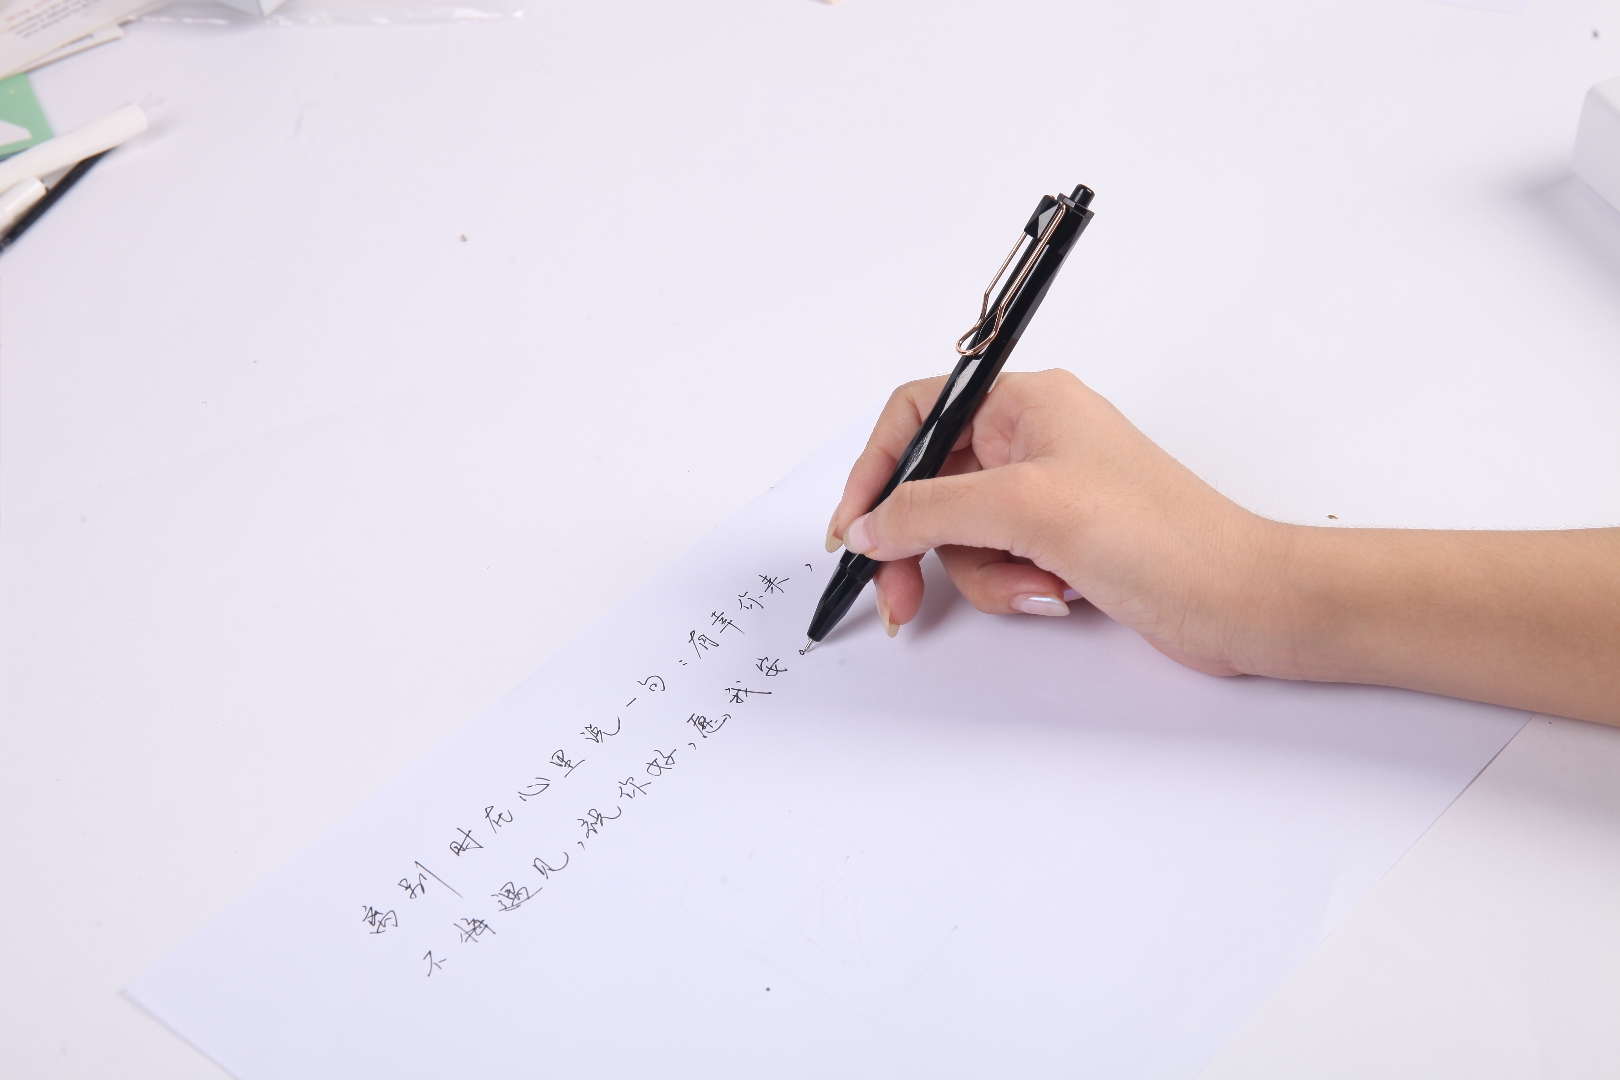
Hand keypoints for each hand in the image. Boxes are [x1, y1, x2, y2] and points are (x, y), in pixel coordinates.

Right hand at [825, 369, 1288, 675]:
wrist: (1240, 601)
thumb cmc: (1162, 536)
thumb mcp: (1025, 509)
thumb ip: (929, 511)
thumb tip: (869, 524)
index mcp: (1027, 402)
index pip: (917, 414)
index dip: (874, 469)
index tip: (851, 528)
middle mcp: (1033, 439)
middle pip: (929, 484)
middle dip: (916, 544)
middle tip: (897, 597)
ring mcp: (1046, 493)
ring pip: (959, 535)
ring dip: (982, 574)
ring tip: (1036, 586)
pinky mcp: (1059, 542)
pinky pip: (996, 563)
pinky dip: (1012, 586)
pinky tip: (1057, 596)